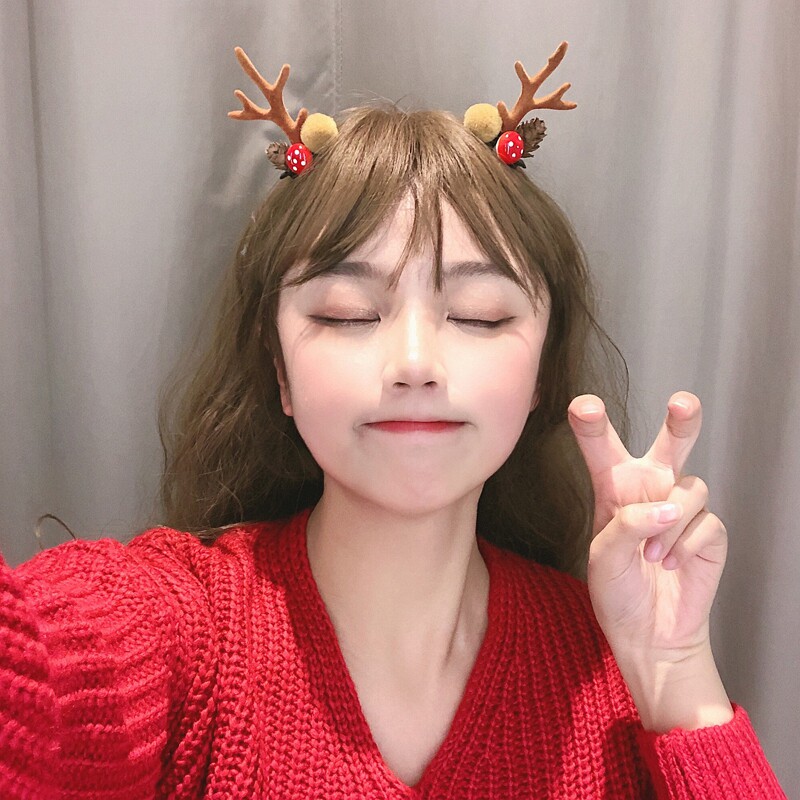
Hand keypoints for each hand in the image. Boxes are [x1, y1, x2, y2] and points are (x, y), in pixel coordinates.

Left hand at [567, 392, 728, 663]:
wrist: (649, 633)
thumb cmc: (616, 591)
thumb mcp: (601, 558)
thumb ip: (626, 525)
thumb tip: (667, 509)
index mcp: (614, 488)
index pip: (601, 449)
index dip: (592, 425)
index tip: (582, 406)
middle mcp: (651, 489)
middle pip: (671, 443)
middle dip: (681, 420)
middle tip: (682, 403)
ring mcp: (682, 508)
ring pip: (689, 487)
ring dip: (669, 526)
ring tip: (651, 556)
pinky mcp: (708, 531)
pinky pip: (705, 523)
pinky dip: (685, 546)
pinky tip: (670, 566)